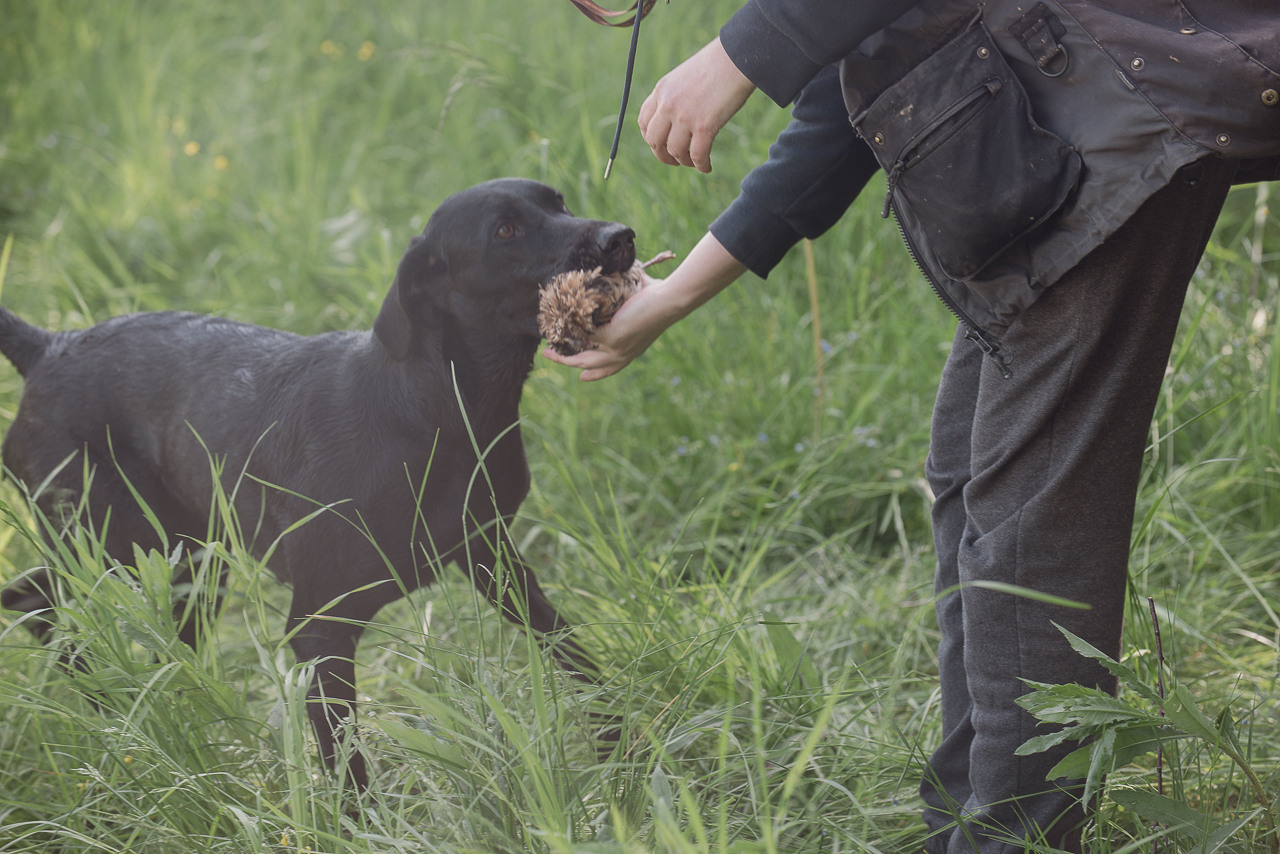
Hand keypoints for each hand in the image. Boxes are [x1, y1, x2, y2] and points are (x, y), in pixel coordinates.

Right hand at [541, 233, 746, 380]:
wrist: (669, 299)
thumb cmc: (660, 296)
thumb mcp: (640, 303)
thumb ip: (627, 296)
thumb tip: (622, 276)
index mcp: (631, 349)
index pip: (610, 367)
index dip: (596, 373)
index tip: (583, 377)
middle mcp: (623, 353)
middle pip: (591, 366)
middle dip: (570, 365)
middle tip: (554, 359)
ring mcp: (617, 348)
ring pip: (583, 358)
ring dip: (564, 358)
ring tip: (547, 352)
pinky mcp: (612, 338)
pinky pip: (584, 338)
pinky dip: (570, 334)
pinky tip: (558, 330)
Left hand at [638, 36, 755, 172]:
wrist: (738, 56)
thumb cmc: (718, 64)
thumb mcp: (686, 76)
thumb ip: (676, 96)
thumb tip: (677, 118)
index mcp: (662, 90)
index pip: (644, 121)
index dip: (650, 138)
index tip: (660, 145)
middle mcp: (668, 104)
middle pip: (654, 141)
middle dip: (662, 155)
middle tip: (674, 160)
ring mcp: (684, 116)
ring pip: (674, 151)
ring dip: (683, 161)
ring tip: (693, 162)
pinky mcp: (704, 126)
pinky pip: (697, 155)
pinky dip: (701, 165)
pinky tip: (707, 167)